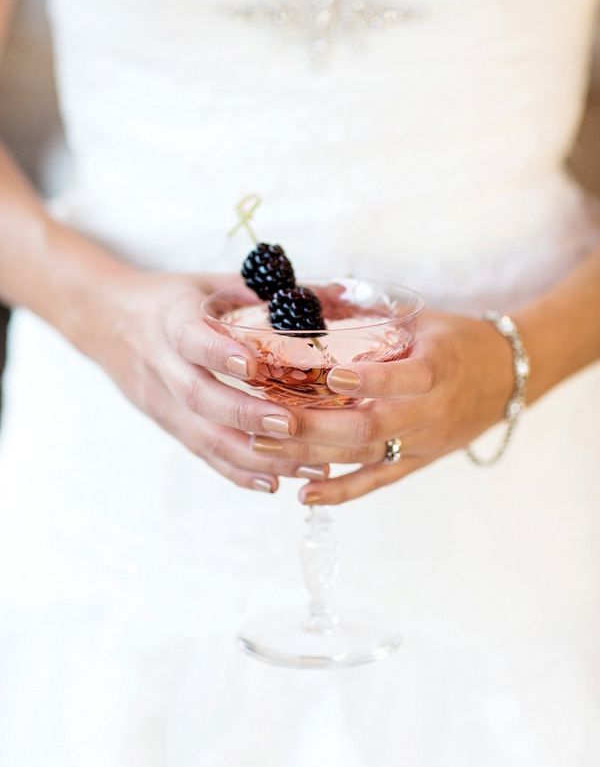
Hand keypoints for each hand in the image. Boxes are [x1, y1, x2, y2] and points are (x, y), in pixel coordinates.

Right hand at [86, 269, 327, 492]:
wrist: (104, 320)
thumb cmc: (171, 299)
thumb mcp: (209, 283)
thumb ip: (267, 291)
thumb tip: (342, 292)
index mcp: (171, 320)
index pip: (192, 340)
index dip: (221, 355)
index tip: (256, 365)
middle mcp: (163, 365)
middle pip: (200, 398)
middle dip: (247, 415)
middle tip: (292, 423)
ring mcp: (163, 402)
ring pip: (204, 436)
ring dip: (255, 454)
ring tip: (305, 464)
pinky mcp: (168, 425)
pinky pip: (203, 454)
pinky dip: (238, 472)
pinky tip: (275, 483)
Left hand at [250, 310, 513, 503]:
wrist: (505, 377)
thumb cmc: (454, 340)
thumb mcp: (422, 319)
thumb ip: (372, 318)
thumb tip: (306, 299)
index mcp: (440, 367)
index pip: (406, 379)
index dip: (370, 381)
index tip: (330, 377)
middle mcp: (433, 411)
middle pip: (373, 427)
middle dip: (318, 427)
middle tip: (271, 420)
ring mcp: (424, 442)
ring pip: (367, 456)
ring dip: (314, 455)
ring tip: (266, 447)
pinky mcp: (417, 462)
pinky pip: (377, 482)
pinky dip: (341, 491)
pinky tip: (305, 495)